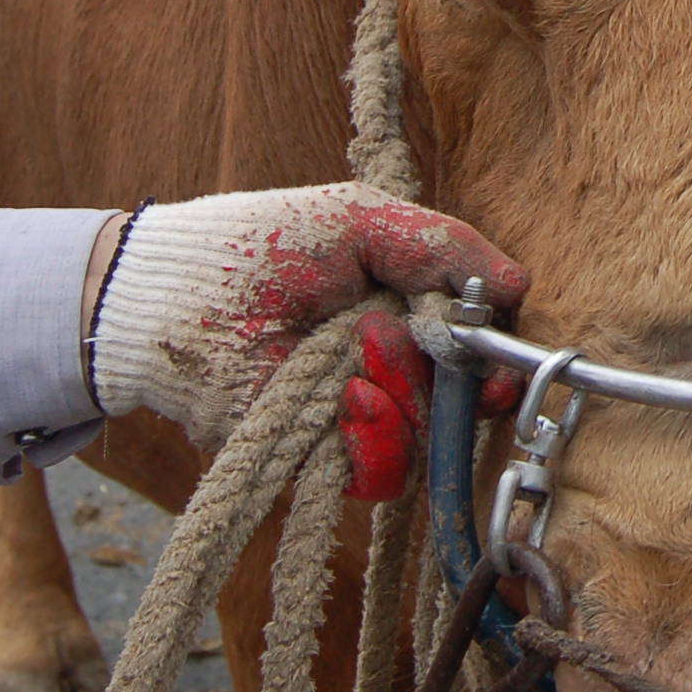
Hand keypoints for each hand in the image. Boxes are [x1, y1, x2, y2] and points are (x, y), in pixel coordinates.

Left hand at [85, 182, 526, 461]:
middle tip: (447, 353)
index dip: (496, 346)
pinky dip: (376, 436)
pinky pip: (383, 470)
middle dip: (460, 372)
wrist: (171, 298)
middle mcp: (389, 366)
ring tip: (360, 357)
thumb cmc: (259, 244)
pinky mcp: (322, 457)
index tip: (500, 343)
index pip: (475, 339)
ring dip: (405, 394)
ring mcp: (358, 415)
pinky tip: (346, 399)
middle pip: (464, 393)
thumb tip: (520, 283)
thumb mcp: (360, 221)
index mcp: (403, 308)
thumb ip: (440, 244)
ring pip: (427, 432)